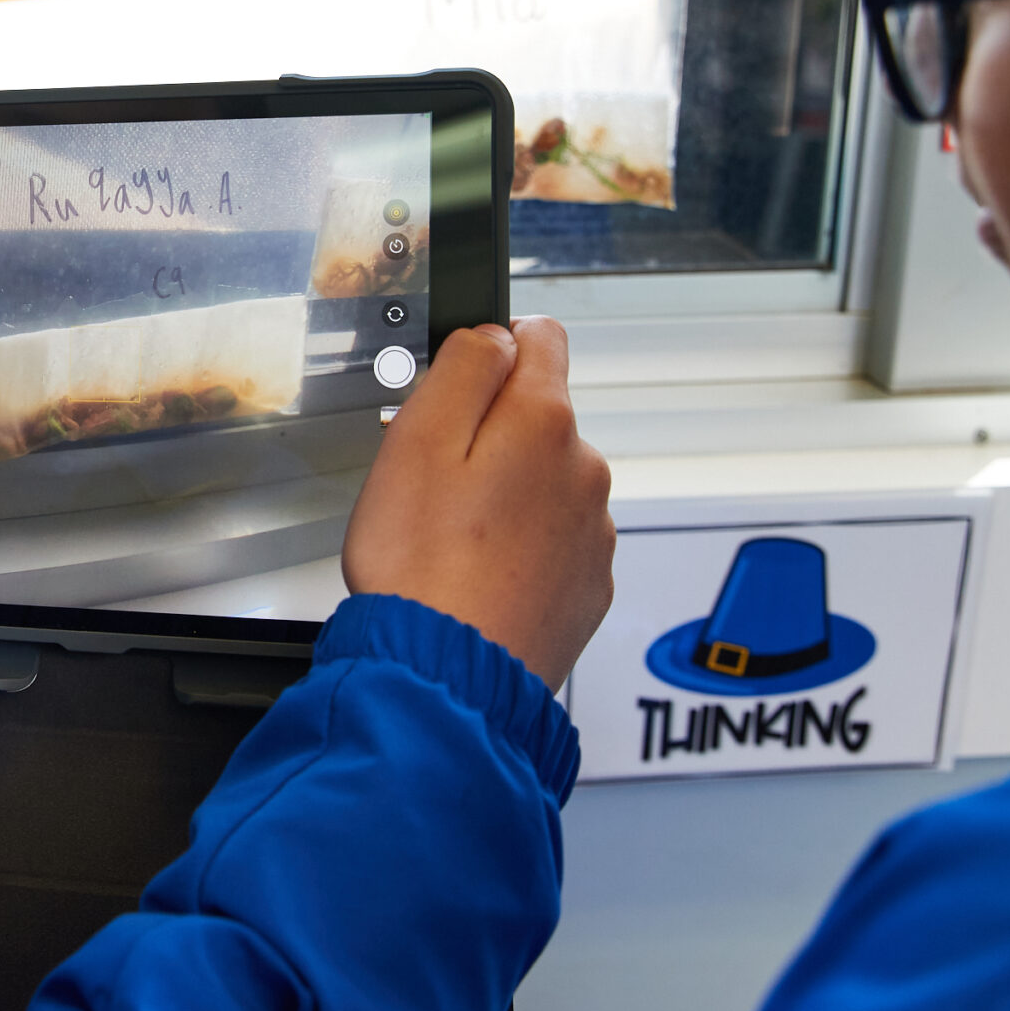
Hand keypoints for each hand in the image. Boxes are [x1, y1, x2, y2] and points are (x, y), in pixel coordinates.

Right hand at [341, 318, 614, 688]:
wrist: (450, 677)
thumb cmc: (422, 569)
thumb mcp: (416, 438)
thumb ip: (463, 364)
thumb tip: (494, 333)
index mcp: (544, 422)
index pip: (541, 335)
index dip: (492, 347)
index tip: (460, 383)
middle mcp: (584, 471)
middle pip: (538, 417)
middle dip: (490, 434)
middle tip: (433, 482)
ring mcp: (592, 532)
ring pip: (544, 482)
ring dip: (505, 496)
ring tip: (449, 540)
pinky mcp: (587, 584)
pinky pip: (551, 541)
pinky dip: (518, 548)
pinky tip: (475, 575)